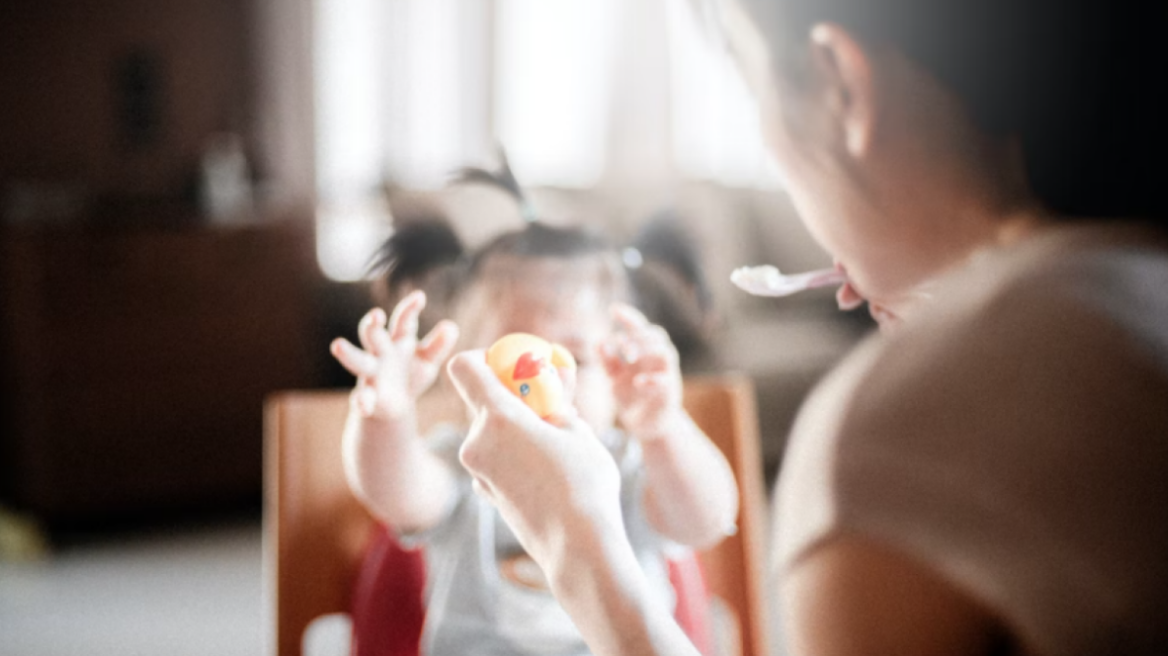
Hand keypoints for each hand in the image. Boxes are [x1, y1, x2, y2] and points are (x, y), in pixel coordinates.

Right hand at [330, 291, 459, 419]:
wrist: (395, 406)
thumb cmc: (411, 375)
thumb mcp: (428, 361)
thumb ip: (438, 345)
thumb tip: (451, 326)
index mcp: (398, 341)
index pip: (403, 321)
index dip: (410, 309)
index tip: (420, 297)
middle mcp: (380, 353)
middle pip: (372, 335)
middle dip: (372, 325)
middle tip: (375, 315)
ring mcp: (371, 374)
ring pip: (357, 360)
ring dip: (349, 353)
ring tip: (337, 345)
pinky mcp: (367, 397)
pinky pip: (361, 398)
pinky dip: (361, 401)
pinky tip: (363, 404)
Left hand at [447, 350, 625, 573]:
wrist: (578, 548)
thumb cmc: (584, 485)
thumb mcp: (579, 431)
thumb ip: (557, 403)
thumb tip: (553, 383)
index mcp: (498, 418)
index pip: (464, 367)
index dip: (483, 358)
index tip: (511, 365)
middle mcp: (476, 442)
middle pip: (480, 400)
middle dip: (510, 396)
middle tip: (545, 402)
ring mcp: (477, 471)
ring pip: (489, 431)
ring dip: (514, 427)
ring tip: (554, 440)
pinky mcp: (484, 492)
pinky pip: (493, 458)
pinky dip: (512, 453)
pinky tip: (545, 469)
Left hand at [601, 304, 684, 439]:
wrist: (648, 425)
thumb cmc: (632, 397)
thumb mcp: (615, 378)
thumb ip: (607, 361)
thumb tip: (598, 342)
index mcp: (645, 352)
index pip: (640, 328)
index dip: (629, 317)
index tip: (613, 310)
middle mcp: (658, 360)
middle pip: (657, 335)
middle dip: (638, 335)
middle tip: (620, 343)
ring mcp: (667, 375)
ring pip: (666, 353)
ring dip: (647, 351)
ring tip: (628, 357)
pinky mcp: (670, 393)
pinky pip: (666, 381)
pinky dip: (652, 379)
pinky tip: (637, 382)